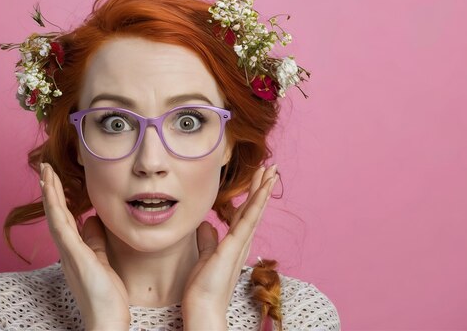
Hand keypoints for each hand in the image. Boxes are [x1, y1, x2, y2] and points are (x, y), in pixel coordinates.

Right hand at [39, 163, 129, 329]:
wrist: (106, 320)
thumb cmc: (106, 295)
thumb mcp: (102, 260)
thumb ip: (94, 241)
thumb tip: (92, 220)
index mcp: (73, 250)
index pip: (64, 217)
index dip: (58, 197)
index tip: (54, 177)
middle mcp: (66, 249)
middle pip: (55, 213)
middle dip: (50, 189)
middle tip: (44, 168)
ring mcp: (69, 252)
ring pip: (55, 216)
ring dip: (49, 192)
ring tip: (45, 172)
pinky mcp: (75, 256)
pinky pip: (62, 227)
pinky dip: (55, 207)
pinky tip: (52, 191)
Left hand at [181, 164, 278, 329]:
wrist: (203, 307)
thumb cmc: (203, 287)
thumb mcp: (204, 256)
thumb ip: (207, 240)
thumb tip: (206, 224)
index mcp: (235, 243)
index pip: (245, 213)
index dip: (252, 195)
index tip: (258, 178)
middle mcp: (242, 242)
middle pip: (254, 209)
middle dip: (262, 187)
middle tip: (271, 168)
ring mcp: (240, 244)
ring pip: (255, 210)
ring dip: (263, 189)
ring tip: (272, 171)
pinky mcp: (234, 246)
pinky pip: (248, 220)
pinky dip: (257, 203)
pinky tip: (263, 188)